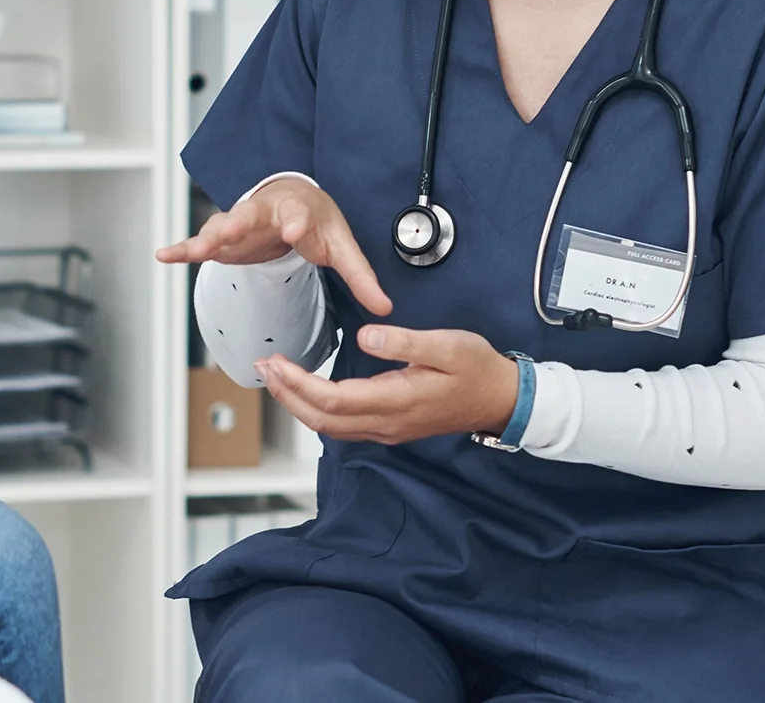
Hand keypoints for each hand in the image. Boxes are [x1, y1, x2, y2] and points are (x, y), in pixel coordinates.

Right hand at [156, 177, 392, 316]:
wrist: (294, 199)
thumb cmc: (318, 221)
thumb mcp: (343, 247)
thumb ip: (360, 277)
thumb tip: (385, 308)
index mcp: (298, 211)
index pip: (297, 217)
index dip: (295, 223)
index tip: (292, 230)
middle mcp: (264, 212)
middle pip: (250, 215)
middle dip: (239, 221)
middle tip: (229, 230)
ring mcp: (240, 224)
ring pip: (221, 226)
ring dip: (207, 236)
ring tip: (195, 249)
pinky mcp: (224, 239)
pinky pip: (200, 242)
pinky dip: (182, 248)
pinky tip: (164, 256)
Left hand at [254, 326, 518, 446]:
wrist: (501, 399)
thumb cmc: (477, 368)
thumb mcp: (448, 345)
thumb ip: (404, 342)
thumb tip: (366, 336)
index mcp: (397, 400)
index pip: (334, 400)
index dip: (299, 384)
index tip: (277, 362)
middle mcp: (387, 423)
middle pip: (323, 420)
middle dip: (288, 395)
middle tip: (263, 367)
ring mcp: (388, 429)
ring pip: (330, 427)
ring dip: (298, 404)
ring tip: (275, 377)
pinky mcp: (391, 427)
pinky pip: (344, 426)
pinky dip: (317, 409)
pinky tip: (306, 390)